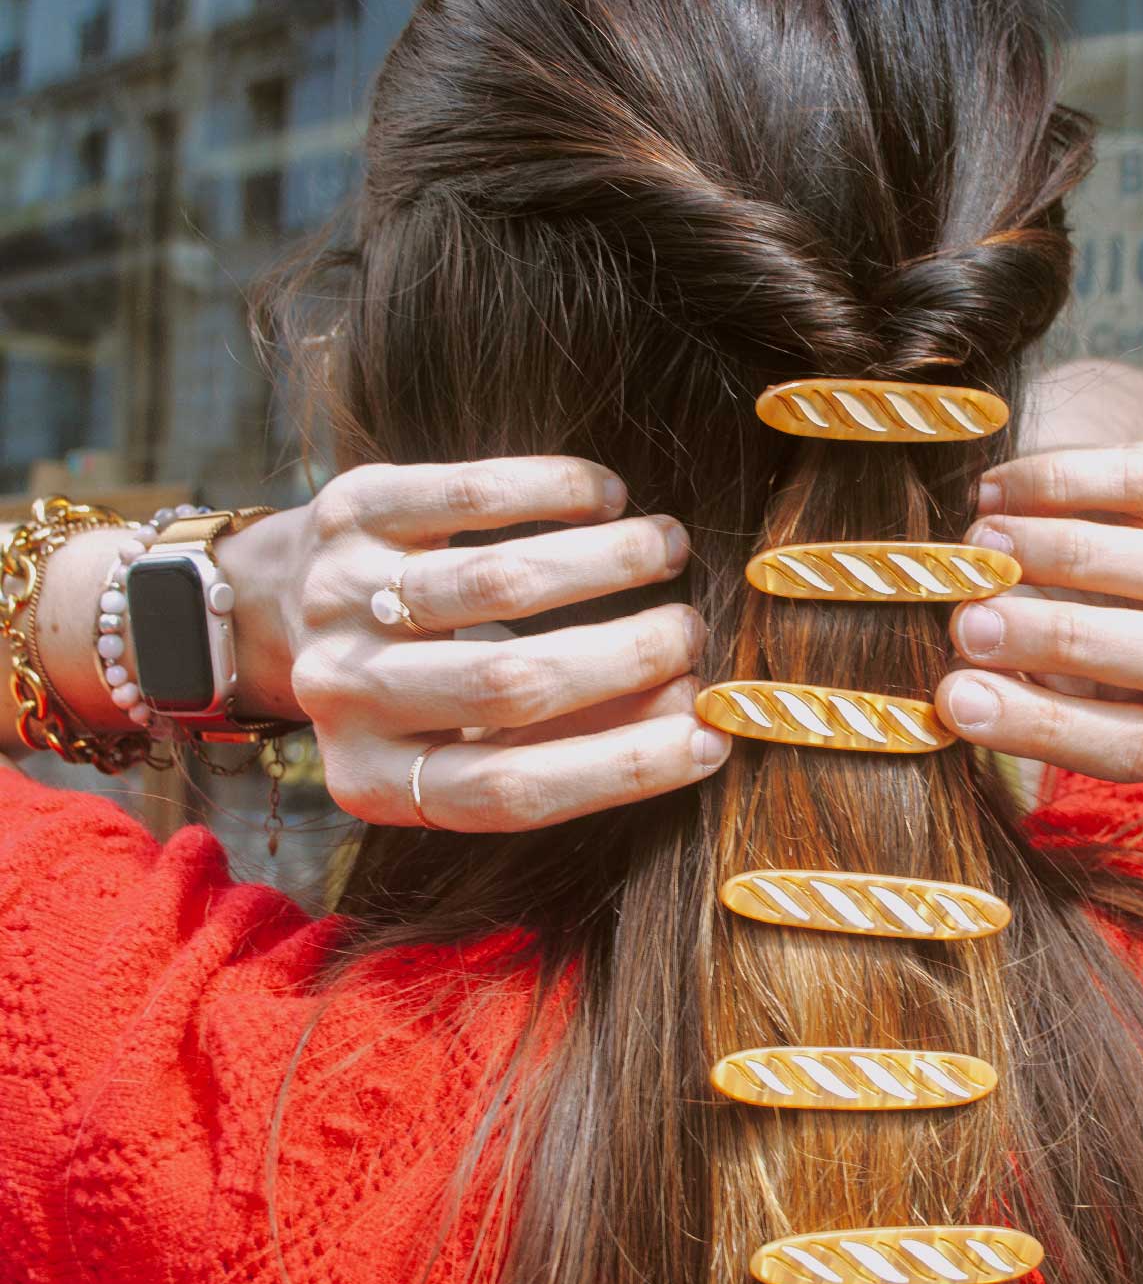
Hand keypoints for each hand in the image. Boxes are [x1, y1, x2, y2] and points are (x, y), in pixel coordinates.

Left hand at [273, 457, 729, 830]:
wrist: (287, 605)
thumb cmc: (422, 690)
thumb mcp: (477, 742)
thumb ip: (576, 743)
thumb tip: (696, 721)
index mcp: (375, 783)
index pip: (510, 793)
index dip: (623, 768)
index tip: (713, 738)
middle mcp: (344, 694)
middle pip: (508, 684)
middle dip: (627, 657)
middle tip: (695, 632)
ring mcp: (339, 598)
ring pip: (496, 582)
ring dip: (606, 562)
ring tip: (670, 548)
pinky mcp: (351, 512)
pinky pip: (469, 494)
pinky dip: (555, 490)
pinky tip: (610, 496)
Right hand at [935, 443, 1142, 783]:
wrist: (1049, 536)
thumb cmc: (1013, 634)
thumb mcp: (1003, 682)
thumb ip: (986, 692)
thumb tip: (939, 697)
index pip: (1136, 746)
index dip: (1044, 727)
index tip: (952, 702)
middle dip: (1065, 640)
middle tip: (965, 624)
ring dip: (1069, 557)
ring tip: (977, 547)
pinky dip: (1064, 485)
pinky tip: (992, 494)